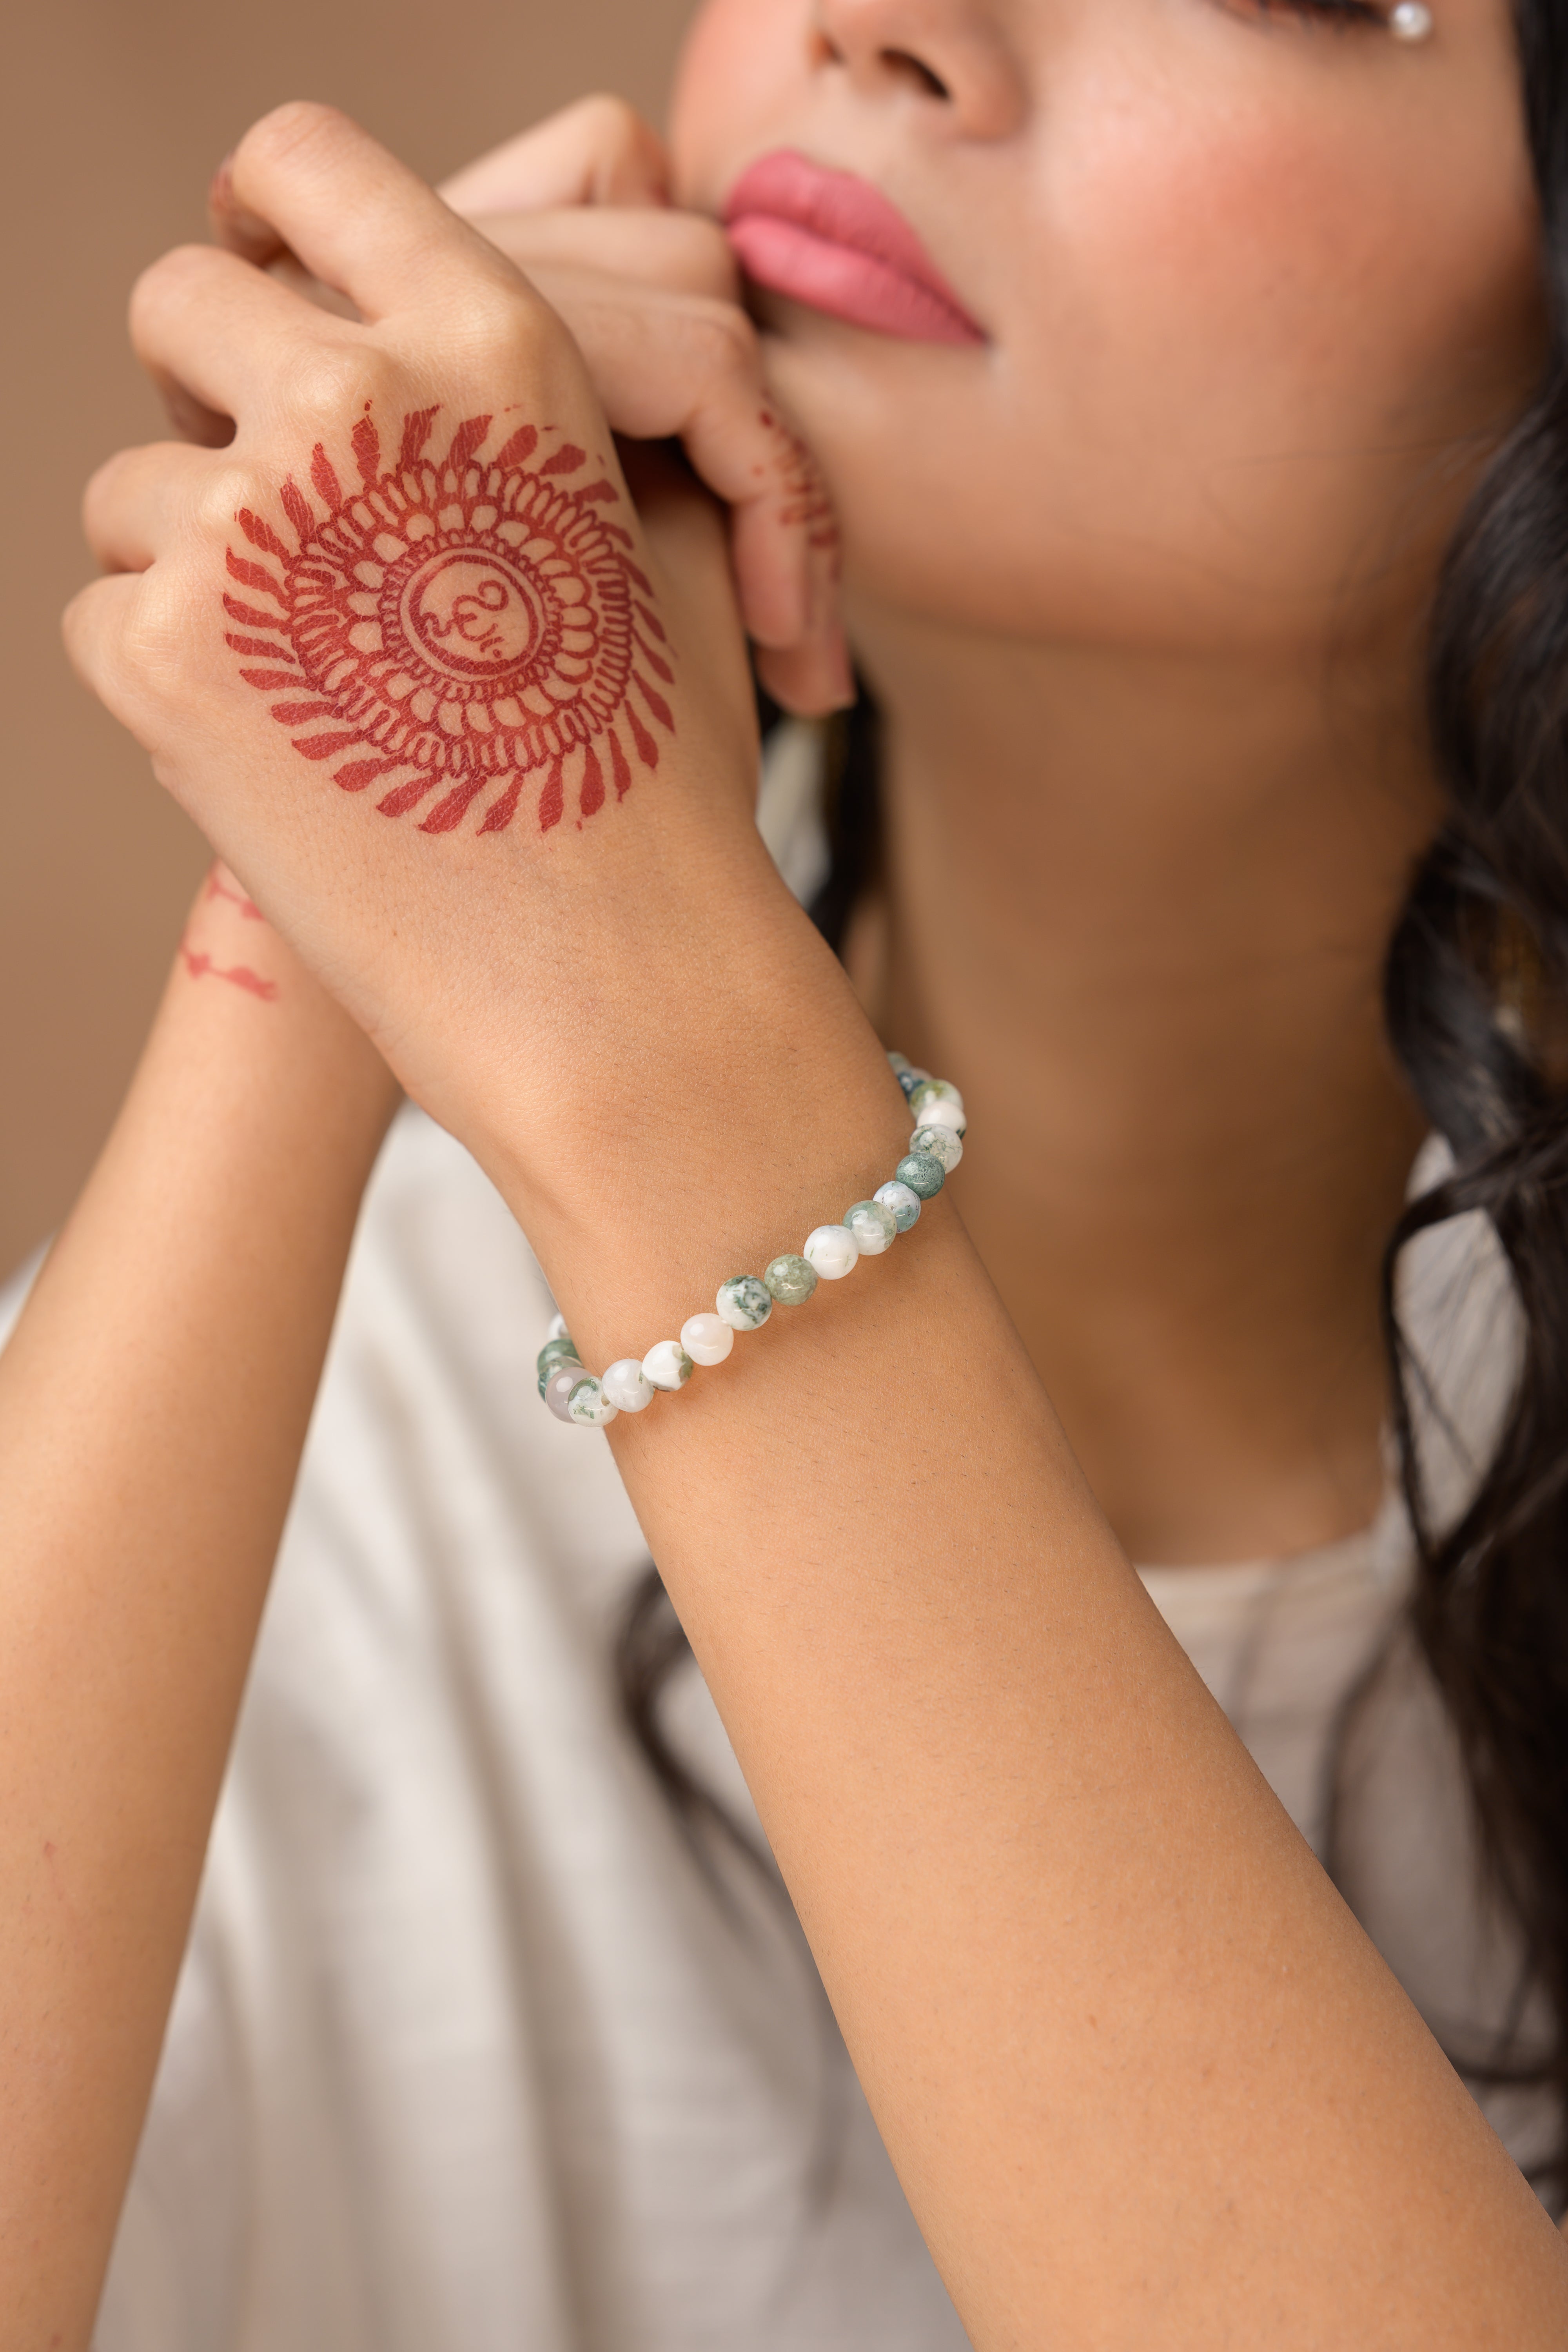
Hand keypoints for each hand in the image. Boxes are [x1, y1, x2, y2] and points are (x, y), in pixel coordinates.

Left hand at [65, 105, 815, 1199]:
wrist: (612, 982)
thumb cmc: (655, 780)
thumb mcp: (650, 543)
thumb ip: (516, 406)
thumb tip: (389, 342)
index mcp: (497, 345)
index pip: (310, 162)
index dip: (275, 218)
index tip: (276, 288)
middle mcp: (360, 400)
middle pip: (182, 293)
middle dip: (217, 387)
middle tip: (286, 506)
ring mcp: (249, 525)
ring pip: (135, 481)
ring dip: (205, 565)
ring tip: (327, 683)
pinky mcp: (168, 657)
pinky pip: (106, 610)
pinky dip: (176, 680)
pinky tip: (291, 754)